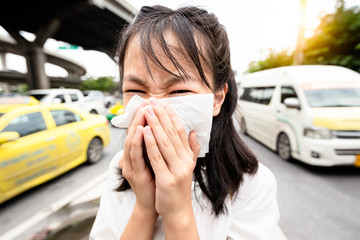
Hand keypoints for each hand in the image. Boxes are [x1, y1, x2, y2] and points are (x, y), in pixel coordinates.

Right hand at [120, 104, 156, 215]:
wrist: (156, 204)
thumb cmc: (159, 181)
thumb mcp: (162, 160)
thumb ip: (164, 145)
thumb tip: (173, 130)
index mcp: (140, 153)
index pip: (142, 130)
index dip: (147, 117)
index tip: (154, 103)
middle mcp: (132, 157)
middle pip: (135, 132)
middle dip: (141, 116)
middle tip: (147, 102)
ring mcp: (131, 165)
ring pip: (132, 140)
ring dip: (137, 124)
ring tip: (144, 111)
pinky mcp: (133, 173)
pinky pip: (135, 155)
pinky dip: (137, 142)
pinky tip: (141, 130)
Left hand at [143, 97, 200, 221]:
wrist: (178, 210)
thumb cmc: (178, 187)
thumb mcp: (187, 166)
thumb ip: (191, 149)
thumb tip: (194, 133)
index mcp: (188, 156)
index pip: (181, 131)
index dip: (172, 116)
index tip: (164, 103)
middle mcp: (185, 161)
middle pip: (172, 133)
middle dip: (162, 116)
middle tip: (153, 101)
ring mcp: (177, 170)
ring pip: (165, 142)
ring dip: (155, 125)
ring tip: (147, 111)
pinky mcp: (167, 179)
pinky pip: (157, 157)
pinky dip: (150, 143)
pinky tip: (144, 131)